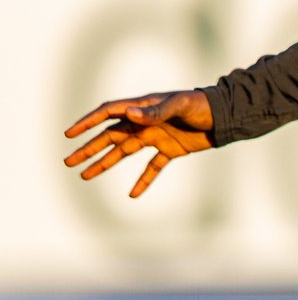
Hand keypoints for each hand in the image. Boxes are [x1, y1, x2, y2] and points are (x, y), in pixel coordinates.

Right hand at [64, 91, 214, 197]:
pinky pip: (152, 167)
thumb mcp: (180, 105)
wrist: (226, 116)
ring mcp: (157, 136)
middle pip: (111, 136)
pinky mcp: (171, 150)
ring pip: (125, 152)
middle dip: (89, 148)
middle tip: (68, 162)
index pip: (110, 113)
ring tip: (85, 175)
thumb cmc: (203, 105)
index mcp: (144, 108)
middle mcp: (146, 122)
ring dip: (106, 163)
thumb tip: (130, 115)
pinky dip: (143, 180)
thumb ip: (156, 111)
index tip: (70, 134)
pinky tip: (132, 195)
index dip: (88, 122)